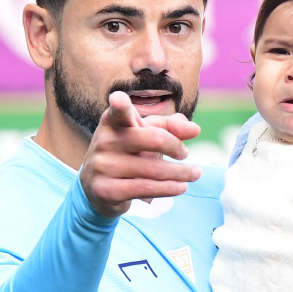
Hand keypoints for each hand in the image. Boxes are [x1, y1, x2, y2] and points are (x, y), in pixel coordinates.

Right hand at [79, 91, 201, 217]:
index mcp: (112, 121)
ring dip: (181, 172)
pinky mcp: (107, 191)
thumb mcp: (144, 134)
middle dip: (176, 147)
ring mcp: (103, 167)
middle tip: (185, 153)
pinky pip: (146, 188)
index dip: (119, 105)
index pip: (117, 111)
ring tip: (195, 173)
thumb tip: (195, 130)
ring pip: (154, 169)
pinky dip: (169, 188)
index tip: (120, 100)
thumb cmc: (126, 154)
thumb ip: (170, 126)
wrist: (97, 188)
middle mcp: (104, 141)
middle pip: (154, 139)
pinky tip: (182, 187)